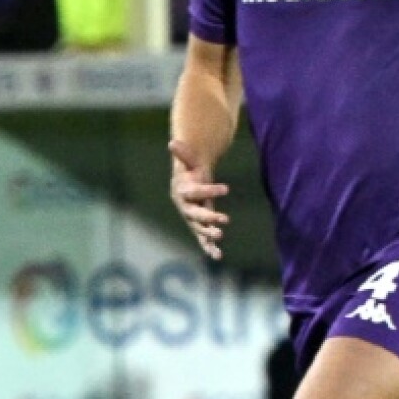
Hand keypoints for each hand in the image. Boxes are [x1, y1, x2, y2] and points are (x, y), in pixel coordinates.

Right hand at [169, 139, 228, 260]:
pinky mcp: (199, 227)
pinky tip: (218, 256)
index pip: (196, 192)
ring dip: (209, 234)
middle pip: (195, 215)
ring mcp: (192, 219)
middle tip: (224, 219)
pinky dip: (209, 248)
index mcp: (183, 192)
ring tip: (220, 236)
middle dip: (209, 218)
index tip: (226, 188)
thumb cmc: (190, 171)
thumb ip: (184, 154)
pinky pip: (203, 240)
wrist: (188, 184)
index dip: (210, 191)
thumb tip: (173, 142)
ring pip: (199, 229)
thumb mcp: (190, 161)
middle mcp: (185, 208)